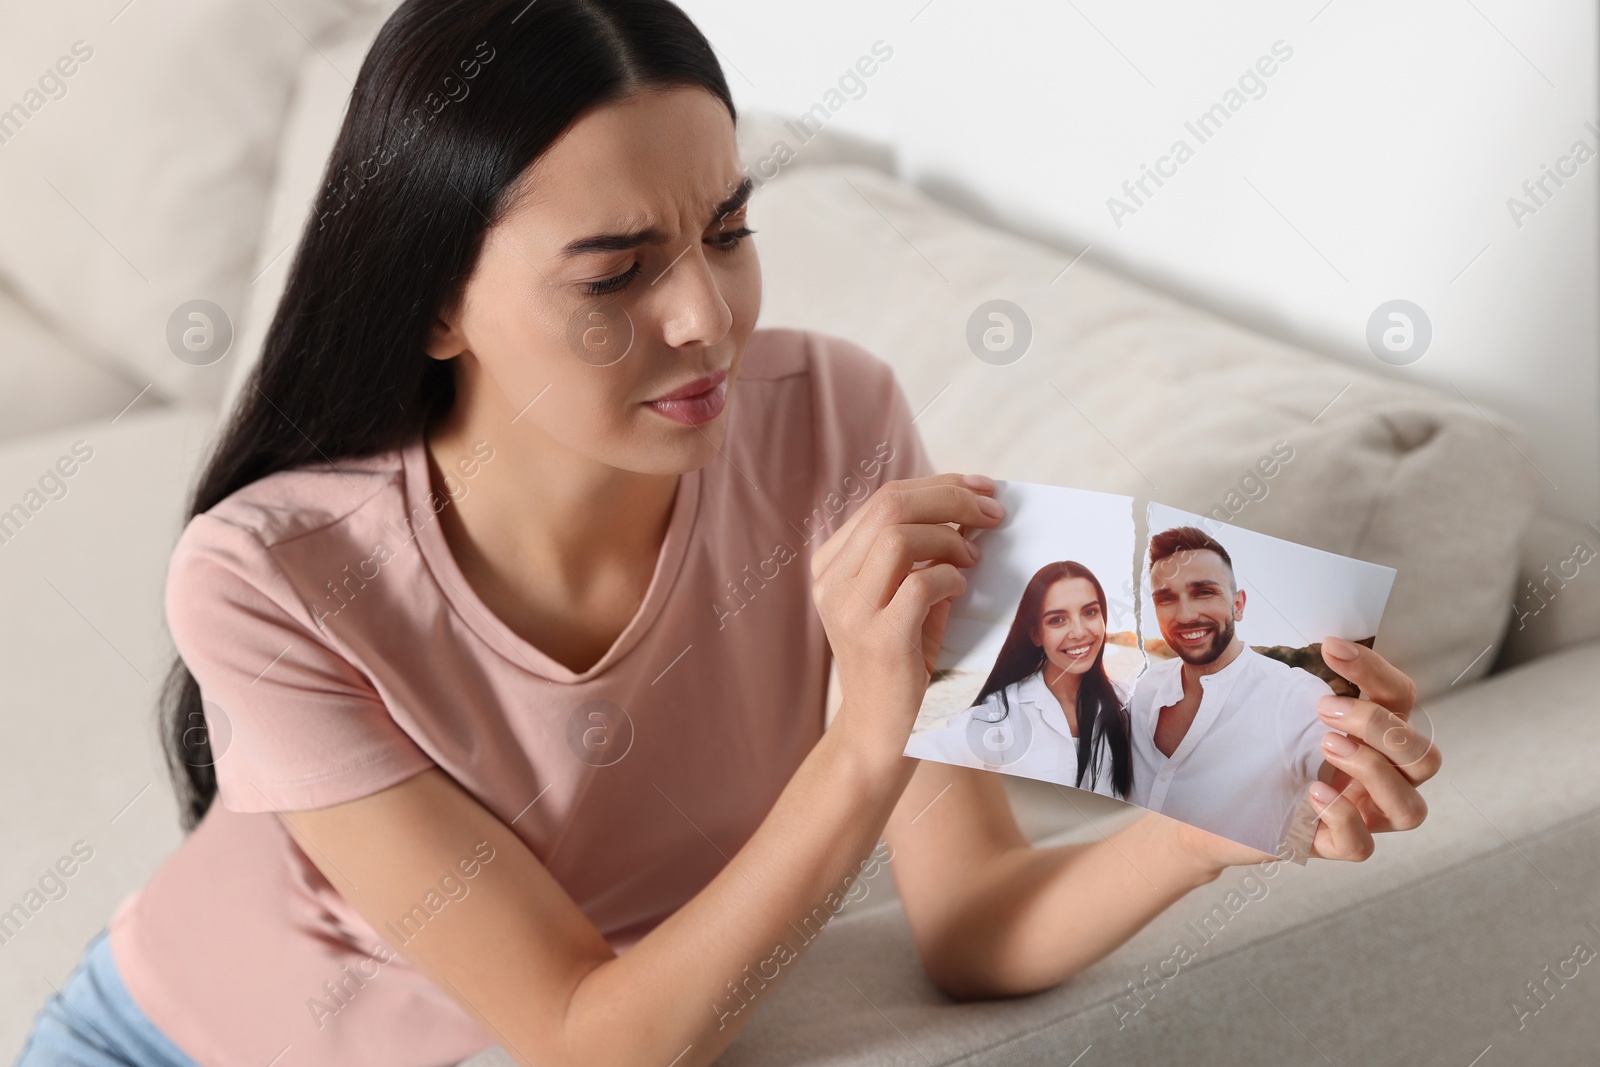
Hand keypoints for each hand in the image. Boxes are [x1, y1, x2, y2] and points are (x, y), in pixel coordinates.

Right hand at [810, 473, 1003, 755]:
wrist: (879, 732)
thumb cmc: (901, 660)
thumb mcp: (905, 596)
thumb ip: (922, 554)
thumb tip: (969, 509)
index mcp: (832, 564)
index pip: (884, 499)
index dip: (939, 485)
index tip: (982, 489)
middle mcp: (831, 581)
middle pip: (890, 506)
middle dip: (951, 499)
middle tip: (993, 512)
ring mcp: (850, 610)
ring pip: (898, 537)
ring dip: (949, 537)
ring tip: (973, 557)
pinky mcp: (878, 639)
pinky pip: (920, 584)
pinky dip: (950, 578)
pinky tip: (961, 590)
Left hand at [1163, 637, 1439, 876]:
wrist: (1210, 802)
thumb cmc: (1247, 746)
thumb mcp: (1255, 702)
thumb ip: (1255, 668)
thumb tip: (1231, 633)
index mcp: (1372, 736)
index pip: (1400, 699)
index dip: (1375, 669)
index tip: (1329, 647)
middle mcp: (1380, 779)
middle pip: (1425, 757)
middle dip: (1381, 727)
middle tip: (1324, 710)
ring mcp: (1361, 817)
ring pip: (1409, 809)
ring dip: (1375, 771)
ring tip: (1326, 746)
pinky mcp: (1330, 846)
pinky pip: (1362, 846)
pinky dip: (1343, 816)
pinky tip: (1311, 791)